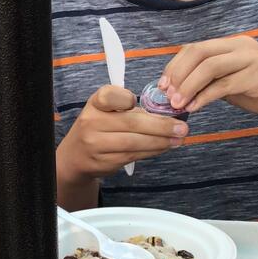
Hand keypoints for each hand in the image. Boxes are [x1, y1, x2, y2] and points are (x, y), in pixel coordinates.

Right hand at [57, 85, 188, 182]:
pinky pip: (133, 155)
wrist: (75, 155)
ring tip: (178, 139)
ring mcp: (96, 144)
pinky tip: (163, 147)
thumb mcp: (106, 111)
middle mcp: (91, 122)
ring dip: (160, 142)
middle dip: (161, 126)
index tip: (139, 103)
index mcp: (95, 104)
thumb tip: (168, 115)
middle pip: (131, 123)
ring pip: (134, 142)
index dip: (128, 100)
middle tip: (182, 128)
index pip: (111, 96)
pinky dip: (152, 151)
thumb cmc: (99, 127)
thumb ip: (130, 110)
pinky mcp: (103, 162)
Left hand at [159, 36, 257, 119]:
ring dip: (188, 87)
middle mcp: (241, 46)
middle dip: (177, 74)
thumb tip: (180, 90)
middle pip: (198, 53)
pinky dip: (204, 97)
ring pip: (209, 68)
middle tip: (166, 95)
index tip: (162, 85)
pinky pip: (224, 85)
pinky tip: (194, 108)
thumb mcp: (235, 82)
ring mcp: (251, 59)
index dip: (175, 65)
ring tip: (177, 104)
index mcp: (233, 44)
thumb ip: (212, 81)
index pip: (195, 48)